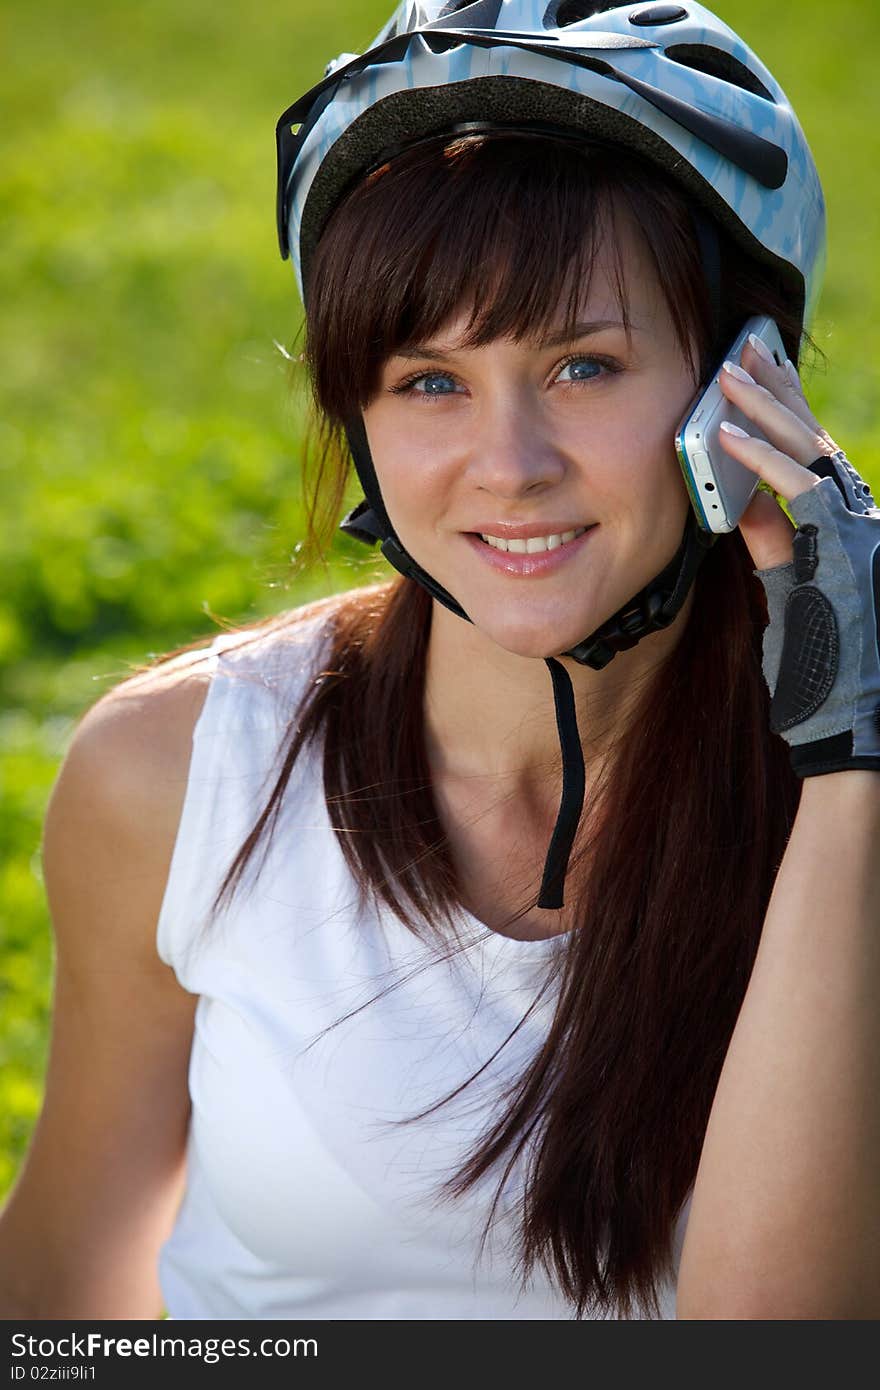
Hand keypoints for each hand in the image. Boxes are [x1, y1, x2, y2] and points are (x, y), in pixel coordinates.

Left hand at [717, 336, 879, 776]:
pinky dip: (763, 462)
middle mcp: (864, 522)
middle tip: (745, 345)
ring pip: (812, 452)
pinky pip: (801, 492)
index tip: (758, 376)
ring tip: (727, 373)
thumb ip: (775, 547)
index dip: (787, 412)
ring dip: (766, 408)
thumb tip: (743, 503)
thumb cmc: (824, 673)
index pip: (816, 456)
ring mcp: (860, 534)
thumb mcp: (795, 596)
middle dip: (779, 388)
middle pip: (817, 439)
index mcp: (851, 529)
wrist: (855, 729)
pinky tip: (728, 435)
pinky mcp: (845, 552)